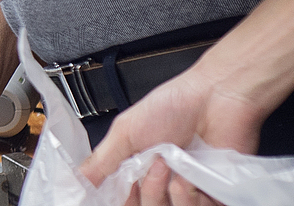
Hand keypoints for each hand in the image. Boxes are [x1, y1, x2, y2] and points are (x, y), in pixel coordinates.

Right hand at [81, 63, 269, 205]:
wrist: (216, 98)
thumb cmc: (174, 106)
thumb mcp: (126, 132)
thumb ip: (101, 161)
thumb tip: (76, 183)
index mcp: (139, 169)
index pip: (123, 198)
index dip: (119, 198)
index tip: (118, 190)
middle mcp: (163, 182)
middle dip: (147, 191)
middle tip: (153, 166)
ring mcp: (189, 189)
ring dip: (167, 194)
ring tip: (172, 169)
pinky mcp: (215, 195)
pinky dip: (191, 198)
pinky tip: (190, 179)